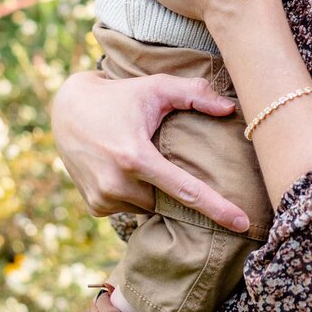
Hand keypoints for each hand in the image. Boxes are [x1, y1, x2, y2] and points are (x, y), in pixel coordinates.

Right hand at [51, 68, 251, 231]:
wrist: (68, 110)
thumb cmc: (120, 96)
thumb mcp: (156, 87)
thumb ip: (195, 94)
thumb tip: (230, 109)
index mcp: (136, 158)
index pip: (185, 190)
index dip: (217, 208)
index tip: (242, 223)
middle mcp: (117, 183)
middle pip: (168, 199)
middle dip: (175, 184)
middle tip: (164, 155)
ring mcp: (103, 199)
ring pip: (150, 206)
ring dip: (153, 188)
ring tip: (139, 157)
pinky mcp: (95, 207)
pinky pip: (130, 208)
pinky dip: (136, 193)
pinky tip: (124, 170)